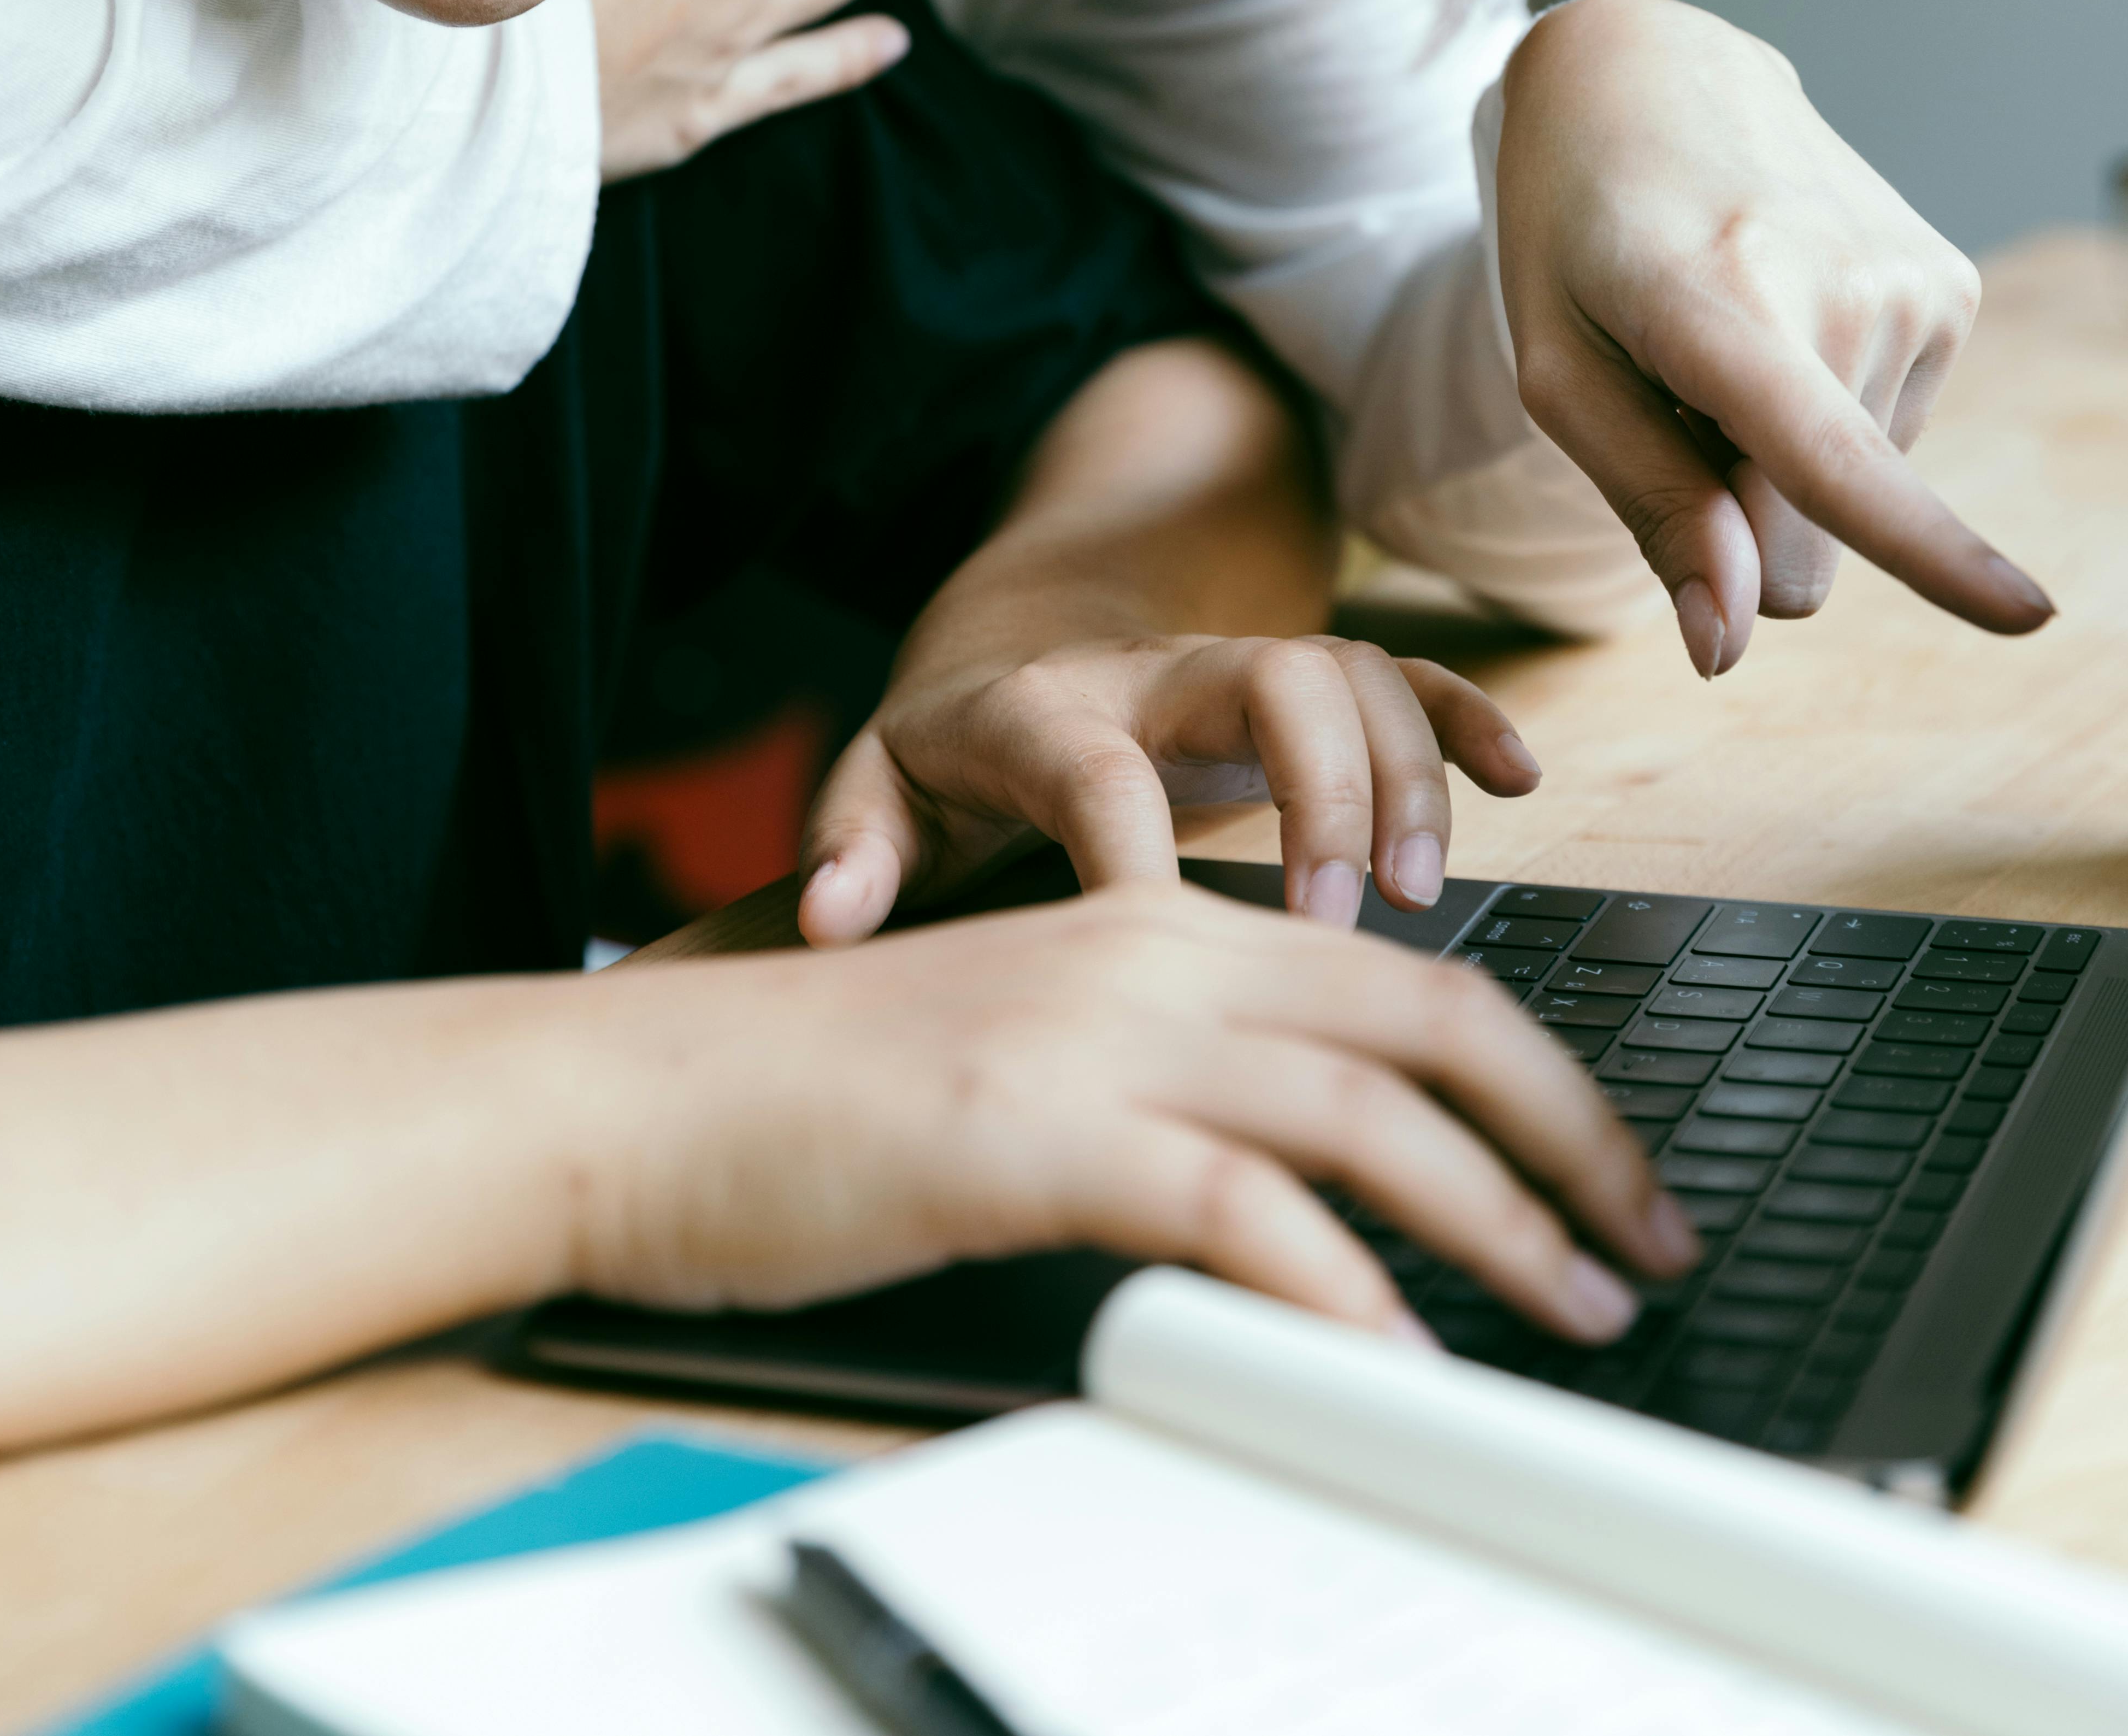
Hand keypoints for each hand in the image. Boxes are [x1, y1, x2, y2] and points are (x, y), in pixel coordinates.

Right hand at [569, 884, 1696, 1345]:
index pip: (1407, 975)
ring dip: (1499, 1221)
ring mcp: (1093, 1036)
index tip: (1609, 1171)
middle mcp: (1146, 954)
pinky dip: (1341, 1296)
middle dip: (1572, 1136)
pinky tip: (1394, 1365)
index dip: (1537, 1074)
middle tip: (1650, 1241)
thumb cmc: (818, 1101)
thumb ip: (1167, 1091)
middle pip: (1432, 1016)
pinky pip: (1239, 1209)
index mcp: (1152, 926)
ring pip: (1366, 1110)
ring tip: (1574, 1312)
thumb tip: (1303, 1198)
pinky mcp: (1033, 1134)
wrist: (641, 1092)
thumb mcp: (1029, 1058)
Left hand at [797, 630, 1539, 943]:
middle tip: (1335, 923)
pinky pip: (1402, 674)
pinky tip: (1521, 779)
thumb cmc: (952, 760)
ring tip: (1413, 898)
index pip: (1094, 770)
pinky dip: (1464, 718)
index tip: (1162, 944)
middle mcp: (1152, 673)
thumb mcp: (879, 794)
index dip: (1132, 849)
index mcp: (1041, 711)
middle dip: (1314, 790)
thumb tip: (828, 920)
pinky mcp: (1301, 686)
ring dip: (1398, 775)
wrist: (1010, 652)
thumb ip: (849, 850)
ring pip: (1347, 675)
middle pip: (1263, 682)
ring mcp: (1237, 673)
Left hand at [1494, 0, 2051, 675]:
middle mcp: (1843, 285)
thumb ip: (1650, 504)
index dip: (1925, 550)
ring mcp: (1915, 281)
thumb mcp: (1557, 371)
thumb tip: (1731, 641)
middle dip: (1741, 516)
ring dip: (1774, 446)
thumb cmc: (1574, 232)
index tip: (2024, 614)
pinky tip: (1776, 313)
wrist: (1647, 73)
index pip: (1832, 455)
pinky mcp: (1952, 287)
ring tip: (1721, 330)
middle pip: (1810, 543)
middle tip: (1674, 389)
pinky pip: (1883, 444)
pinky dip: (1822, 406)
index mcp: (1723, 302)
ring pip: (1851, 500)